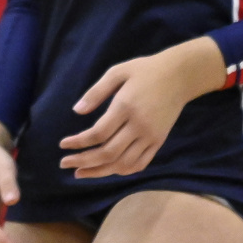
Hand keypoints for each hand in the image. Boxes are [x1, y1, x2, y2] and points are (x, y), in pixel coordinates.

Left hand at [59, 38, 226, 179]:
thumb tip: (76, 111)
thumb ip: (96, 92)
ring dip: (100, 171)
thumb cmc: (145, 70)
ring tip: (81, 172)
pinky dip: (121, 171)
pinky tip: (107, 170)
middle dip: (83, 161)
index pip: (98, 134)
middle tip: (64, 163)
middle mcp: (138, 125)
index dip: (78, 143)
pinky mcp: (159, 142)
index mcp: (125, 106)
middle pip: (108, 153)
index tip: (63, 145)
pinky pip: (139, 164)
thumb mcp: (118, 72)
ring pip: (123, 163)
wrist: (179, 76)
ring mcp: (151, 136)